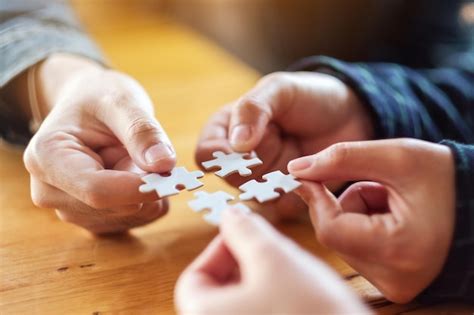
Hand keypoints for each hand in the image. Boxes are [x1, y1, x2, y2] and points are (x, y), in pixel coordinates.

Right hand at [23, 54, 175, 233]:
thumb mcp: (121, 101)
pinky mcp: (94, 219)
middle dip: (147, 186)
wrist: (86, 106)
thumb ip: (142, 131)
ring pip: (130, 216)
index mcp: (47, 158)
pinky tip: (140, 173)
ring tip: (139, 158)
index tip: (172, 175)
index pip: (97, 191)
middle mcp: (51, 192)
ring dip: (150, 192)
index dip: (139, 188)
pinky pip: (137, 219)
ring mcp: (71, 210)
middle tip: (160, 157)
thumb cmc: (98, 98)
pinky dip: (150, 199)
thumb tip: (164, 164)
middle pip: (114, 207)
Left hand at [175, 208, 369, 314]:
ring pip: (246, 302)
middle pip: (220, 290)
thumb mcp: (274, 258)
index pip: (195, 277)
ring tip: (294, 273)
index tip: (245, 235)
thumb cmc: (312, 313)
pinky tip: (303, 293)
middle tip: (274, 251)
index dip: (220, 248)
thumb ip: (245, 231)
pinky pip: (265, 314)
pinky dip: (277, 299)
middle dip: (246, 262)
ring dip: (265, 280)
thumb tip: (230, 215)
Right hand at [195, 71, 373, 217]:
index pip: (207, 155)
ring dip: (280, 178)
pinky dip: (297, 191)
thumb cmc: (310, 96)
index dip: (223, 158)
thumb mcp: (279, 90)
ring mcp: (262, 180)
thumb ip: (253, 110)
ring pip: (256, 196)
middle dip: (260, 164)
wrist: (351, 115)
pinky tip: (311, 170)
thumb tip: (236, 144)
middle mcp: (239, 158)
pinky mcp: (285, 196)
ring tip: (299, 151)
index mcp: (226, 129)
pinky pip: (283, 206)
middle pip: (231, 180)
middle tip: (283, 140)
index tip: (247, 152)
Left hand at [288, 139, 455, 302]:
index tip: (309, 174)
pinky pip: (356, 249)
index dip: (315, 198)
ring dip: (355, 212)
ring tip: (391, 202)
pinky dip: (363, 226)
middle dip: (345, 203)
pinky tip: (391, 216)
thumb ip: (341, 159)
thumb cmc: (445, 178)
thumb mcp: (396, 157)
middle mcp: (395, 278)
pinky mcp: (393, 284)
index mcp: (399, 249)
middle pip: (334, 234)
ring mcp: (394, 285)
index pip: (330, 228)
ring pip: (343, 240)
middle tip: (377, 186)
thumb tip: (295, 168)